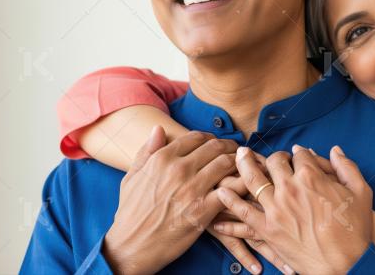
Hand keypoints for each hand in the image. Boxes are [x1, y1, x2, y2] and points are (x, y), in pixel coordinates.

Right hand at [102, 126, 238, 273]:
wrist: (131, 246)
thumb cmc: (131, 213)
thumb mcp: (132, 177)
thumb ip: (146, 151)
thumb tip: (158, 129)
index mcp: (162, 158)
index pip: (196, 137)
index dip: (210, 138)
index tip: (217, 144)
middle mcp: (178, 169)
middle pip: (215, 147)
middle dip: (229, 147)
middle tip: (236, 153)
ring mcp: (192, 188)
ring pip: (226, 163)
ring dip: (238, 163)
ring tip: (242, 167)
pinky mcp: (204, 209)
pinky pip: (231, 190)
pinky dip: (241, 184)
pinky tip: (244, 186)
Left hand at [217, 145, 372, 274]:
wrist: (345, 264)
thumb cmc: (355, 231)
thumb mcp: (361, 193)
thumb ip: (347, 167)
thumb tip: (335, 150)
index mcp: (312, 177)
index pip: (299, 155)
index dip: (298, 153)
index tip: (297, 155)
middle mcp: (290, 188)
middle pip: (274, 162)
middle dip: (273, 157)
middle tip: (272, 158)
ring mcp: (275, 209)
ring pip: (253, 180)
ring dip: (243, 165)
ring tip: (238, 156)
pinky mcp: (267, 229)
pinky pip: (243, 212)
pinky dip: (230, 202)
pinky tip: (221, 192)